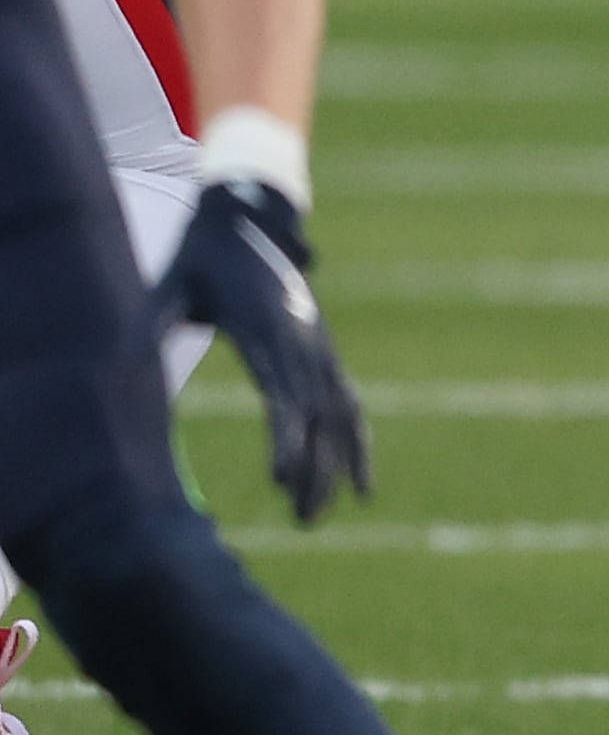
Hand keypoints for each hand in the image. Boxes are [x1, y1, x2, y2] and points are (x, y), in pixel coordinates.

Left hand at [157, 176, 371, 523]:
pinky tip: (360, 485)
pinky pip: (348, 404)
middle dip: (314, 468)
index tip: (282, 479)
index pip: (284, 391)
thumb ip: (150, 325)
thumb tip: (121, 366)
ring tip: (313, 517)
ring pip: (340, 414)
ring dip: (335, 466)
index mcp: (268, 324)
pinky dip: (357, 444)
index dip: (287, 437)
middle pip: (319, 414)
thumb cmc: (199, 255)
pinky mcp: (322, 349)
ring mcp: (320, 344)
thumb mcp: (169, 284)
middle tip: (300, 520)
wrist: (247, 214)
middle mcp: (304, 337)